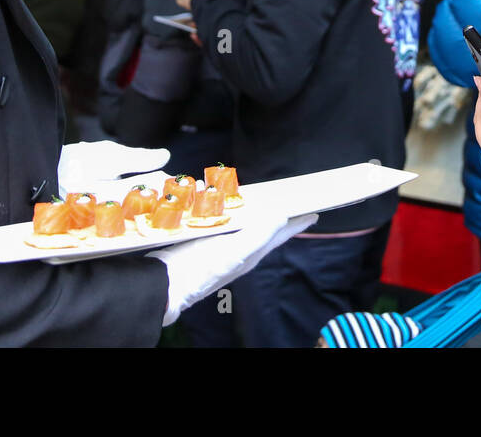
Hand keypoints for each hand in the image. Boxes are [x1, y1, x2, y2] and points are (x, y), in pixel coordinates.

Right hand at [149, 212, 317, 325]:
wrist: (167, 284)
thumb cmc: (202, 269)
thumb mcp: (234, 252)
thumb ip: (259, 235)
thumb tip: (281, 216)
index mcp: (251, 252)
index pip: (280, 233)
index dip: (297, 222)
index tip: (314, 211)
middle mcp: (240, 249)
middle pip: (264, 227)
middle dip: (277, 213)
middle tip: (288, 199)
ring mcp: (222, 245)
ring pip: (243, 222)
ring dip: (250, 208)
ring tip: (258, 196)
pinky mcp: (204, 241)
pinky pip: (220, 220)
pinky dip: (223, 208)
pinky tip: (216, 198)